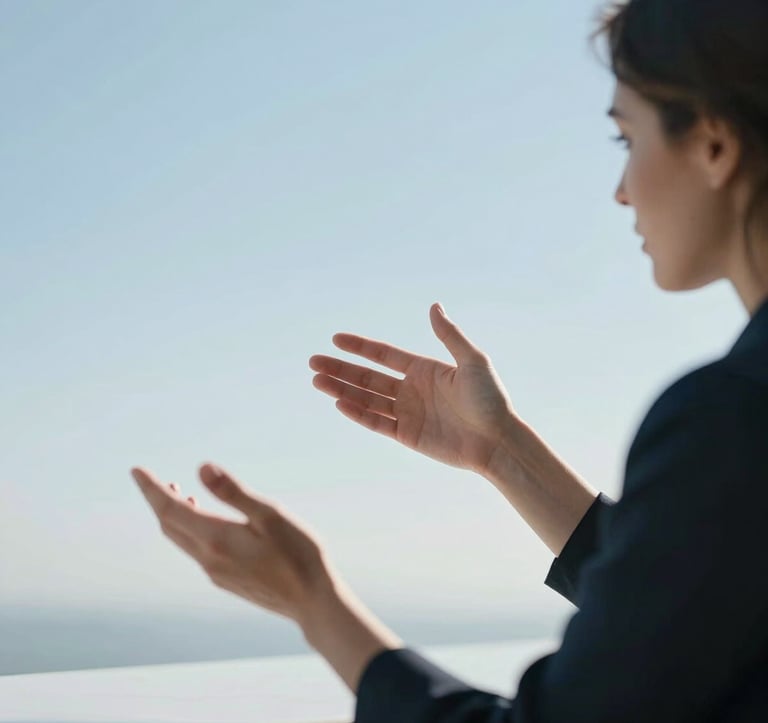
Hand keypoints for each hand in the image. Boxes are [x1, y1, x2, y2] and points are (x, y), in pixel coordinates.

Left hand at [131, 463, 333, 624]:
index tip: (136, 470)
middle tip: (157, 480)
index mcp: (216, 539)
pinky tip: (209, 524)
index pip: (170, 510)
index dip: (151, 489)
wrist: (312, 601)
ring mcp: (217, 573)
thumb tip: (200, 468)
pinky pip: (197, 552)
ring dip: (176, 517)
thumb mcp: (269, 515)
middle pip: (170, 527)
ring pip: (183, 541)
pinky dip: (192, 531)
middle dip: (160, 502)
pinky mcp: (227, 580)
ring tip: (183, 495)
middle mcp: (209, 559)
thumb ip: (233, 492)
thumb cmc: (297, 553)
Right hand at [309, 303, 520, 474]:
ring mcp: (408, 413)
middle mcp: (411, 390)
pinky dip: (357, 413)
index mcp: (424, 370)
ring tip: (316, 380)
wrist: (497, 440)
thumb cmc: (491, 399)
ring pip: (366, 399)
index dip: (359, 347)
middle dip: (340, 369)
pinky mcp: (407, 435)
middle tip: (313, 361)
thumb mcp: (472, 361)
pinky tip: (339, 402)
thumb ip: (449, 335)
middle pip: (367, 377)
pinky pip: (377, 422)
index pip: (383, 355)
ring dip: (341, 390)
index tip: (335, 339)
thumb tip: (433, 306)